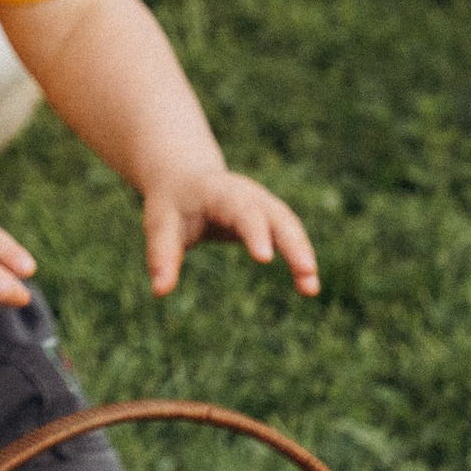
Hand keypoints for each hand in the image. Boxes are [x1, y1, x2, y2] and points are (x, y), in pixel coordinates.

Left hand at [142, 168, 318, 299]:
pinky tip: (307, 287)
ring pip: (291, 228)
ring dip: (303, 255)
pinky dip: (300, 260)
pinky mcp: (271, 220)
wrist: (186, 179)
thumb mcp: (160, 224)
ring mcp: (264, 206)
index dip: (255, 232)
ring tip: (311, 289)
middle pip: (277, 217)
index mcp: (221, 193)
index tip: (264, 258)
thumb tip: (159, 292)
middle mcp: (250, 196)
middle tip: (306, 272)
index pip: (242, 211)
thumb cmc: (172, 204)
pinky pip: (291, 238)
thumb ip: (162, 256)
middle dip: (293, 244)